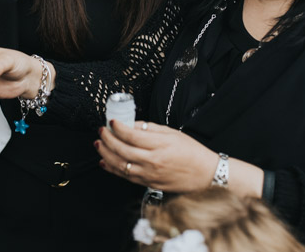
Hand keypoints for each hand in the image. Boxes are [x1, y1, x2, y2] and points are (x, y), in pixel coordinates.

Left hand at [96, 120, 218, 192]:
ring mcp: (149, 174)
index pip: (131, 135)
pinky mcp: (148, 184)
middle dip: (107, 139)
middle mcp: (152, 161)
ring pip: (120, 164)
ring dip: (105, 154)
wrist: (205, 174)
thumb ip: (150, 129)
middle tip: (101, 131)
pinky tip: (105, 162)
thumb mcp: (172, 133)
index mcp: (160, 145)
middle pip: (122, 150)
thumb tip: (132, 124)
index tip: (111, 121)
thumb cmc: (191, 152)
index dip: (118, 127)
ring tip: (99, 144)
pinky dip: (112, 169)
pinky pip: (125, 176)